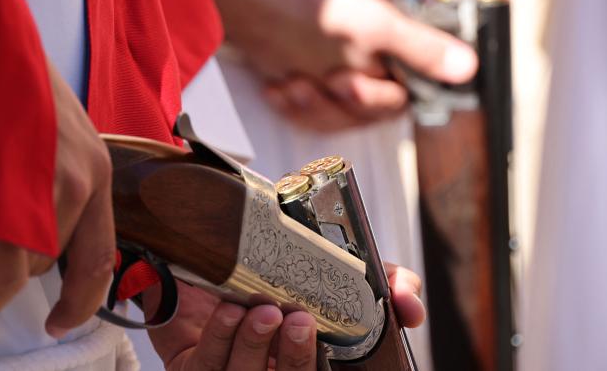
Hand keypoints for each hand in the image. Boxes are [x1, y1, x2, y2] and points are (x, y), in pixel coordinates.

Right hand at [0, 60, 115, 338]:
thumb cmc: (17, 87)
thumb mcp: (63, 135)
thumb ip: (67, 187)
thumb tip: (51, 237)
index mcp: (96, 174)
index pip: (97, 260)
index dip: (80, 302)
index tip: (60, 320)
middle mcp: (73, 190)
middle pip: (42, 266)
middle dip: (13, 266)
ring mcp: (30, 198)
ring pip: (11, 268)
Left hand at [146, 263, 423, 369]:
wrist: (213, 248)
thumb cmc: (278, 266)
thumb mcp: (335, 265)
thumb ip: (380, 280)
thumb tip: (410, 305)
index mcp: (310, 356)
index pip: (330, 369)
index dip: (359, 362)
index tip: (361, 331)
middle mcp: (275, 367)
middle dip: (296, 358)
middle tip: (300, 320)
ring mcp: (233, 370)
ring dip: (256, 345)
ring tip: (262, 310)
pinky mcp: (195, 365)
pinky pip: (206, 364)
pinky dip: (220, 337)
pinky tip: (229, 312)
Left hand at [208, 0, 476, 130]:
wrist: (257, 8)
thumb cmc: (316, 10)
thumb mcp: (375, 26)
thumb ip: (420, 49)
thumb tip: (468, 67)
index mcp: (390, 60)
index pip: (398, 101)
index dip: (371, 98)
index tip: (347, 81)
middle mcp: (367, 76)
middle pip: (362, 116)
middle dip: (335, 101)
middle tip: (318, 77)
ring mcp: (337, 86)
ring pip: (334, 121)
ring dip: (310, 105)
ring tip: (293, 81)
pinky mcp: (312, 92)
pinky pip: (307, 117)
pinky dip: (291, 105)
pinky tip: (278, 86)